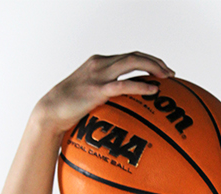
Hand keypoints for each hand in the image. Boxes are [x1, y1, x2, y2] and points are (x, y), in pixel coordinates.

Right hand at [33, 52, 174, 134]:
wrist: (49, 111)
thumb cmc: (67, 108)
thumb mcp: (87, 94)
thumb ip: (104, 93)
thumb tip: (122, 106)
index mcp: (98, 63)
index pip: (129, 56)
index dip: (148, 60)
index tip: (162, 70)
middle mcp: (100, 65)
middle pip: (134, 56)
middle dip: (155, 62)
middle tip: (170, 73)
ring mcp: (98, 76)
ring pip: (132, 63)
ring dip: (153, 67)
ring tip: (167, 77)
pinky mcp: (96, 90)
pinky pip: (124, 85)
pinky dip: (141, 86)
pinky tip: (154, 90)